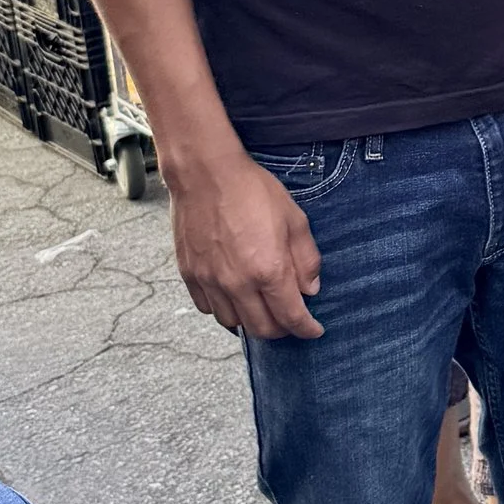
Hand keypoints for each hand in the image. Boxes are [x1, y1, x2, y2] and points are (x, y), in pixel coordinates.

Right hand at [168, 147, 324, 339]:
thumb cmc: (252, 190)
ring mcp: (210, 281)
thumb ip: (306, 259)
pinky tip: (235, 296)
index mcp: (268, 270)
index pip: (291, 317)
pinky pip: (208, 308)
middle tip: (290, 318)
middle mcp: (237, 283)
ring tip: (262, 306)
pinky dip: (225, 309)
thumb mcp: (294, 219)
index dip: (307, 329)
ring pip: (233, 323)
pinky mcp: (190, 275)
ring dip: (252, 320)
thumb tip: (311, 289)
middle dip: (282, 329)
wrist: (205, 173)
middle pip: (262, 328)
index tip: (314, 330)